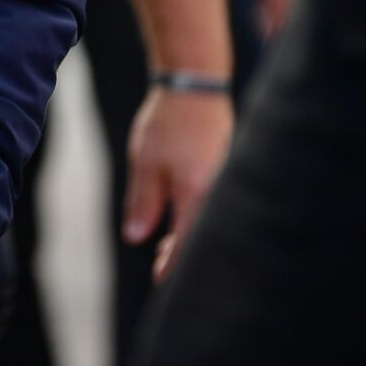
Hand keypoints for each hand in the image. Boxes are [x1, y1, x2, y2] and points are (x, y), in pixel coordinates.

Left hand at [123, 86, 233, 280]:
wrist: (195, 85)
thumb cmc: (167, 123)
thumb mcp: (145, 163)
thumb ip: (143, 202)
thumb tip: (135, 237)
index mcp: (197, 194)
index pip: (186, 244)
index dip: (173, 265)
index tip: (161, 280)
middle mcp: (218, 192)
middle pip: (203, 236)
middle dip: (183, 255)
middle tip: (163, 267)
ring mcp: (227, 180)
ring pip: (210, 219)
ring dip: (191, 235)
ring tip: (170, 246)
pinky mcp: (229, 169)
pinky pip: (217, 203)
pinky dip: (201, 216)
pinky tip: (186, 216)